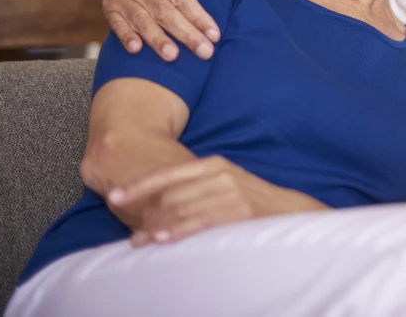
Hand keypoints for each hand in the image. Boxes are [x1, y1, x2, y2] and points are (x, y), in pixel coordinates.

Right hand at [98, 0, 219, 60]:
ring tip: (174, 56)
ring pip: (142, 21)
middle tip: (206, 52)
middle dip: (186, 34)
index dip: (198, 15)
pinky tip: (137, 50)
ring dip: (157, 40)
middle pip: (165, 12)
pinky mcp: (110, 7)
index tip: (214, 33)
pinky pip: (116, 23)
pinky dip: (125, 36)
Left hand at [108, 156, 327, 245]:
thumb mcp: (225, 188)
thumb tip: (160, 205)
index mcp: (213, 164)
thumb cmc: (253, 204)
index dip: (138, 185)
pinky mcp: (238, 209)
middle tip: (132, 234)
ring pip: (181, 208)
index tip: (114, 197)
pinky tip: (162, 238)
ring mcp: (229, 190)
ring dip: (157, 226)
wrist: (291, 212)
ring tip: (141, 241)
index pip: (167, 173)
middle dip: (146, 214)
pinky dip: (178, 230)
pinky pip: (199, 220)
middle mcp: (219, 173)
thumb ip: (196, 191)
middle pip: (170, 194)